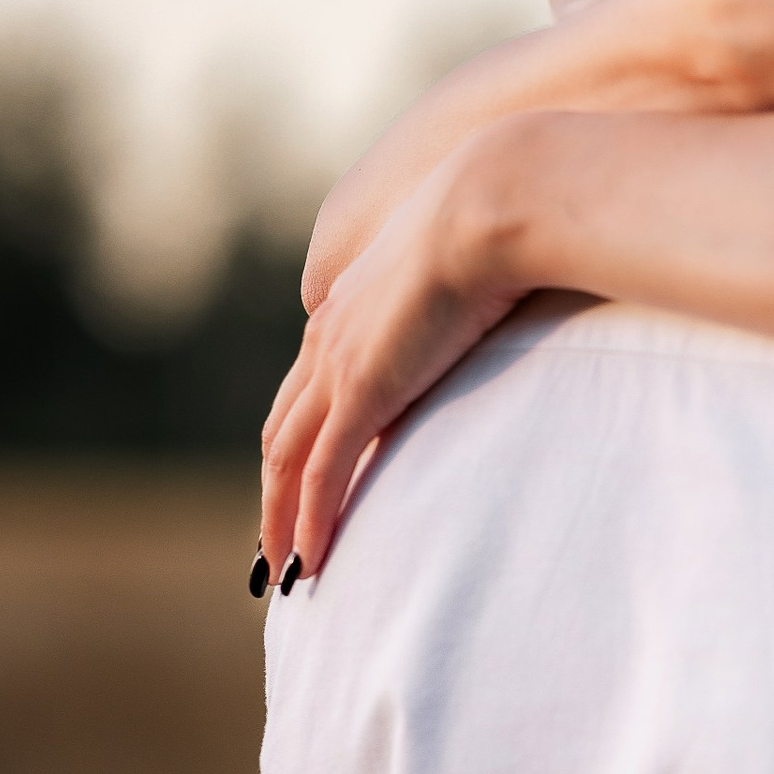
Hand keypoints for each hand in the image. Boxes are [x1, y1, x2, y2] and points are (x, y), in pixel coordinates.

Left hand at [262, 136, 528, 581]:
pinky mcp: (363, 388)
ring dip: (279, 520)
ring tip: (286, 571)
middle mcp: (328, 337)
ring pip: (286, 460)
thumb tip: (488, 314)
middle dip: (272, 494)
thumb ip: (459, 302)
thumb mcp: (470, 268)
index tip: (300, 487)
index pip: (306, 392)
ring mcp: (339, 363)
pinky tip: (311, 561)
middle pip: (281, 433)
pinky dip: (309, 520)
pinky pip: (322, 471)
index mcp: (348, 310)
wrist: (494, 202)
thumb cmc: (501, 225)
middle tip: (276, 545)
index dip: (297, 444)